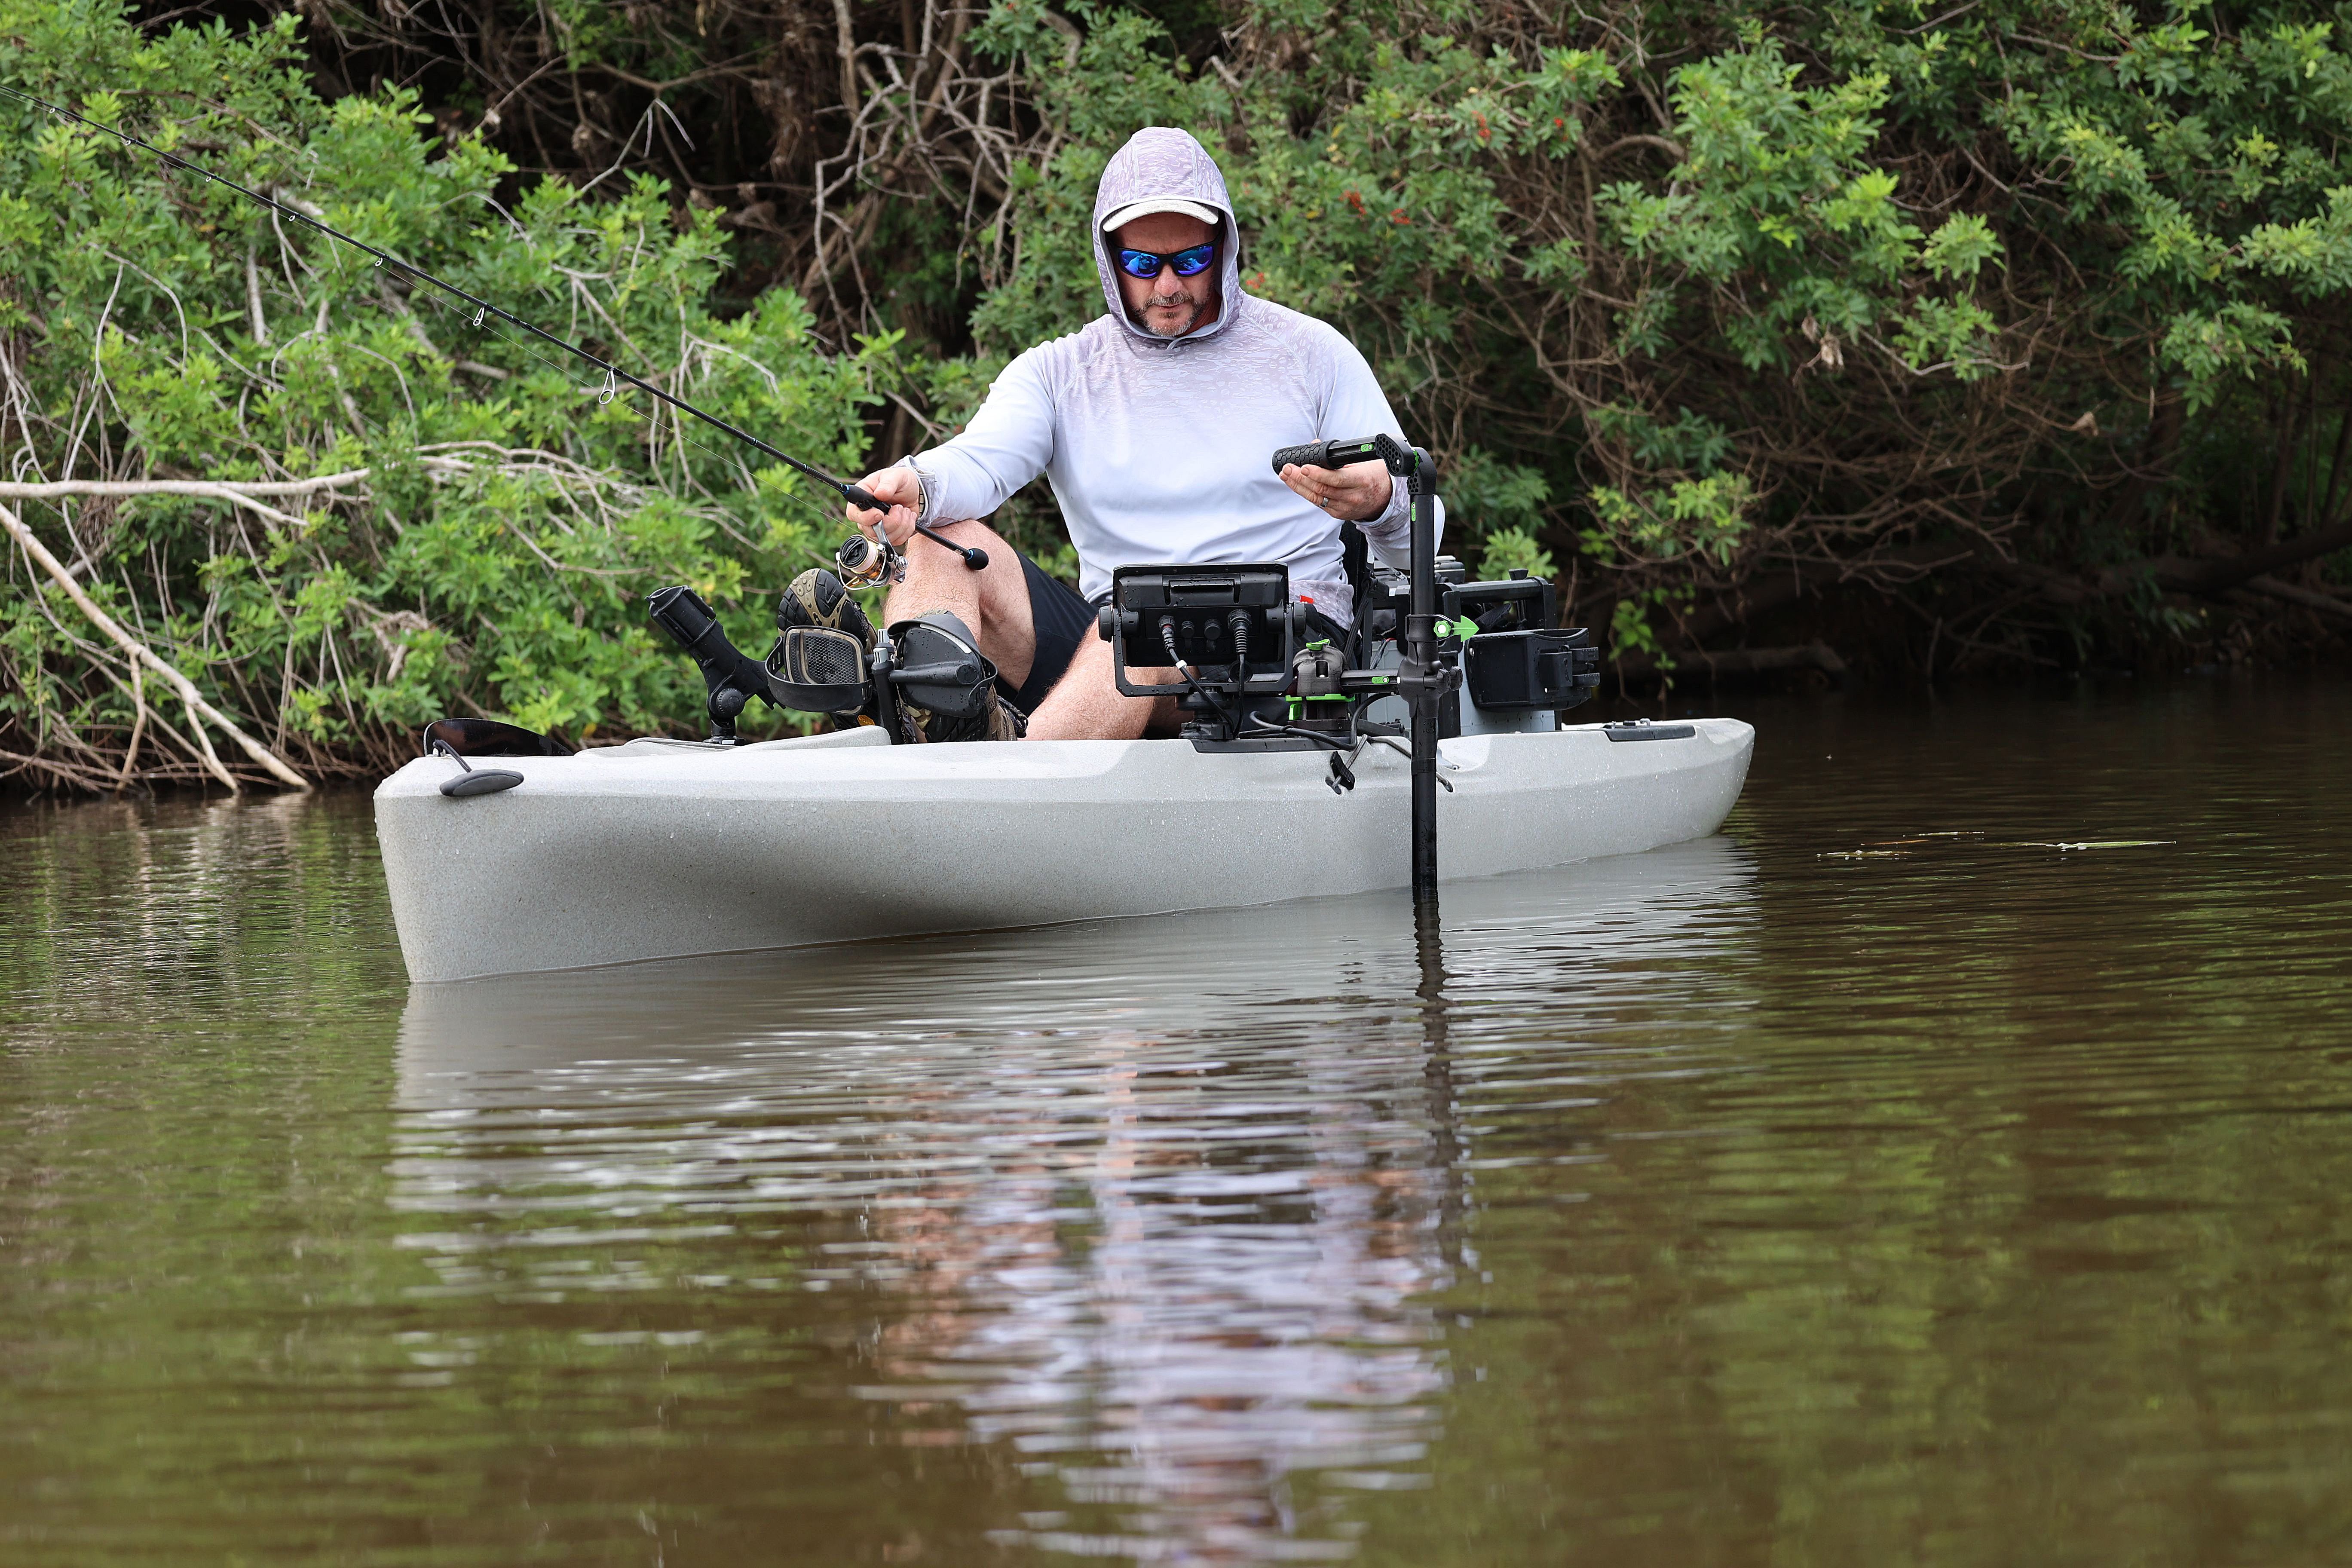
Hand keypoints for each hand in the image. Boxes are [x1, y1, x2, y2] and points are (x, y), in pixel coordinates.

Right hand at [846, 467, 921, 548]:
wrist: (913, 491)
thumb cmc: (899, 481)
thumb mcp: (895, 476)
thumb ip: (888, 484)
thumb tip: (880, 494)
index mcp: (862, 498)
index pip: (853, 514)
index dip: (866, 518)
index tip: (880, 514)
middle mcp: (867, 515)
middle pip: (871, 531)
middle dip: (891, 521)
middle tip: (899, 507)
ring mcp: (877, 527)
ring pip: (885, 538)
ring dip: (902, 524)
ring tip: (905, 509)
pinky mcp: (889, 534)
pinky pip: (897, 540)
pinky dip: (907, 529)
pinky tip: (908, 517)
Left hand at [1278, 460, 1392, 522]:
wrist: (1384, 498)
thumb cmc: (1371, 476)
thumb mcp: (1360, 463)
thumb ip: (1337, 457)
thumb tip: (1314, 445)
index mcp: (1361, 481)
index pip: (1336, 479)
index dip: (1317, 474)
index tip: (1303, 467)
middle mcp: (1352, 497)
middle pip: (1322, 489)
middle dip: (1301, 478)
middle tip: (1287, 468)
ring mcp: (1344, 508)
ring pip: (1316, 498)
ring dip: (1298, 486)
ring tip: (1286, 475)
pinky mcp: (1338, 514)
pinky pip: (1318, 504)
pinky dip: (1305, 493)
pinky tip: (1296, 485)